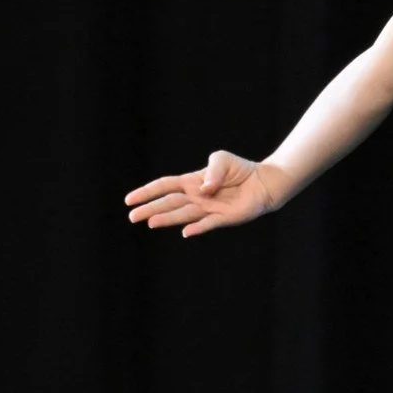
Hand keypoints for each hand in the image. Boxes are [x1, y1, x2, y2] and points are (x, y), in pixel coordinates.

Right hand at [123, 149, 276, 237]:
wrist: (262, 183)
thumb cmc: (240, 170)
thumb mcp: (221, 159)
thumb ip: (211, 171)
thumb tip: (204, 190)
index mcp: (192, 182)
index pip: (165, 186)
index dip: (147, 192)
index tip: (130, 199)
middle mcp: (196, 197)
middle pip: (169, 203)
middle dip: (150, 208)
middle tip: (133, 216)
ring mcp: (209, 209)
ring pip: (183, 215)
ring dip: (167, 219)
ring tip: (151, 223)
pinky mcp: (223, 218)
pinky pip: (207, 224)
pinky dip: (197, 228)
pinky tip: (186, 232)